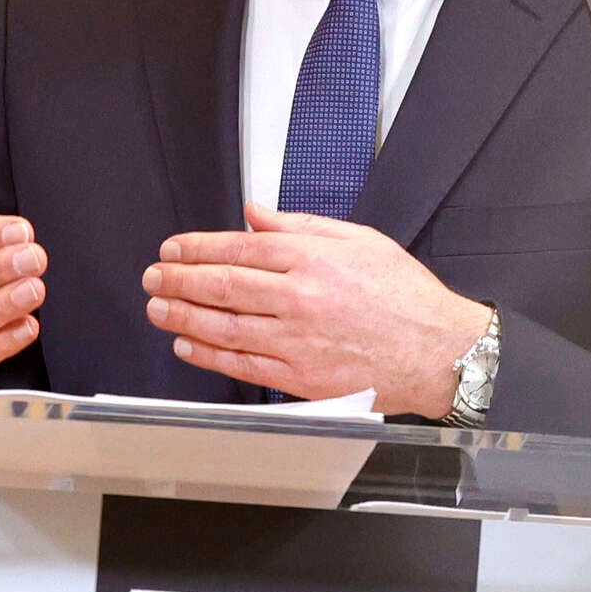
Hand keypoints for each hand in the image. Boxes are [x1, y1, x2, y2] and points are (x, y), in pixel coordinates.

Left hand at [141, 203, 491, 416]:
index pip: (240, 249)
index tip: (174, 248)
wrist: (436, 349)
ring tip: (158, 307)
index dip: (199, 248)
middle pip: (224, 286)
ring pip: (225, 326)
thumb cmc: (404, 295)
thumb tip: (256, 215)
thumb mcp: (360, 240)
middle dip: (180, 279)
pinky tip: (187, 344)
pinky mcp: (301, 376)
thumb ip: (302, 225)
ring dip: (183, 316)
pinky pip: (243, 364)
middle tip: (153, 275)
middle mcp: (301, 298)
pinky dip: (209, 355)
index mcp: (314, 259)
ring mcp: (298, 340)